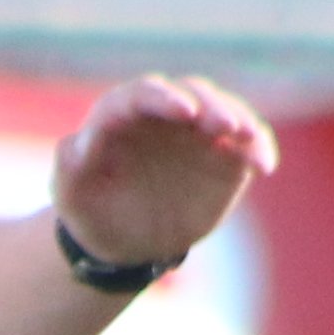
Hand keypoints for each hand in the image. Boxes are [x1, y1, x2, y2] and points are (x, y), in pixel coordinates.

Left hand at [48, 74, 280, 278]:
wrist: (125, 239)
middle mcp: (165, 113)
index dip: (164, 98)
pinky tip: (264, 165)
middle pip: (191, 95)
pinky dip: (258, 148)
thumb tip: (76, 143)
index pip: (144, 95)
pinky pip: (247, 144)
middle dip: (210, 106)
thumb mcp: (71, 195)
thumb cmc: (91, 210)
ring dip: (240, 121)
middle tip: (226, 125)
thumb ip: (68, 167)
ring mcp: (198, 132)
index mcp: (123, 114)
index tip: (185, 111)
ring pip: (224, 113)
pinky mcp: (225, 155)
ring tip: (248, 137)